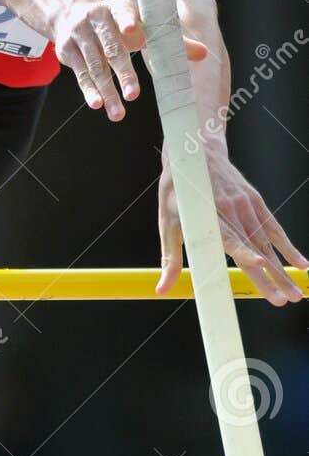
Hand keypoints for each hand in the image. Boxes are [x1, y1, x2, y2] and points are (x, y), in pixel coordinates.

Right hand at [53, 0, 207, 121]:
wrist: (70, 14)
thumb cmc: (116, 23)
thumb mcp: (140, 25)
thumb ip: (169, 40)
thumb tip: (203, 54)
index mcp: (117, 8)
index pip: (123, 14)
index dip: (128, 21)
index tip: (134, 31)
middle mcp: (95, 19)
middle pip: (112, 49)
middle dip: (123, 74)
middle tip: (135, 96)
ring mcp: (78, 35)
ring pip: (95, 67)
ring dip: (107, 91)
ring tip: (118, 114)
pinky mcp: (66, 51)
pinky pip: (81, 74)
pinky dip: (89, 90)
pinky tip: (98, 104)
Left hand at [157, 153, 308, 305]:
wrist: (197, 154)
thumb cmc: (178, 194)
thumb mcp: (167, 223)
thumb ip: (170, 259)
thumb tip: (160, 290)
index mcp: (207, 215)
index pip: (228, 236)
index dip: (244, 250)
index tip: (260, 264)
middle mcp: (230, 210)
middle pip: (254, 247)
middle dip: (270, 277)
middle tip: (284, 301)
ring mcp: (246, 206)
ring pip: (268, 243)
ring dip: (283, 270)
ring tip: (296, 294)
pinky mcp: (256, 202)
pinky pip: (275, 229)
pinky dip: (288, 247)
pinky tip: (302, 265)